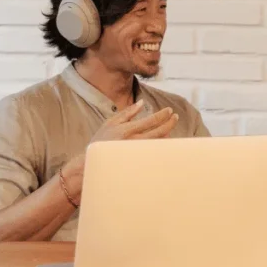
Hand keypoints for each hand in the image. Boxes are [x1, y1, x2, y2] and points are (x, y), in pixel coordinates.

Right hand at [57, 102, 176, 206]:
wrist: (91, 164)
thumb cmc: (100, 142)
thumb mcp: (110, 123)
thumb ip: (127, 112)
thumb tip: (142, 102)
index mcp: (126, 131)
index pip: (150, 121)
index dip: (163, 115)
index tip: (170, 111)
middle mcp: (133, 142)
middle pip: (159, 131)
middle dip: (170, 123)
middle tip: (175, 117)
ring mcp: (137, 153)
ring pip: (159, 143)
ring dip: (168, 134)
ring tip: (169, 127)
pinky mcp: (139, 162)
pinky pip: (155, 153)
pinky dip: (162, 145)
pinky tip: (164, 140)